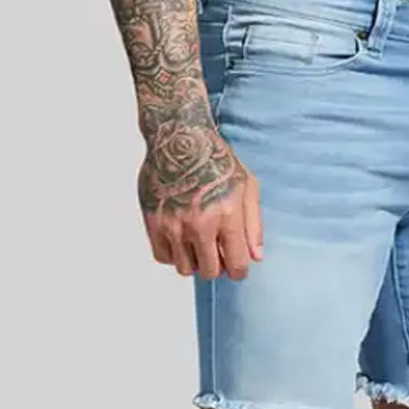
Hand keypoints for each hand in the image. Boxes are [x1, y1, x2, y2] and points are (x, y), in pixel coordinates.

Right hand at [137, 110, 262, 280]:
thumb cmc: (215, 159)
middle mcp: (199, 223)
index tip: (237, 266)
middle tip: (218, 254)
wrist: (178, 137)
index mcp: (226, 215)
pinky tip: (181, 240)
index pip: (237, 265)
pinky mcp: (153, 221)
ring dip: (194, 262)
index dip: (239, 271)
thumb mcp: (246, 186)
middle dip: (218, 267)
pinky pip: (163, 256)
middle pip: (210, 272)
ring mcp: (173, 224)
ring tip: (198, 244)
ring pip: (185, 268)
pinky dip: (173, 254)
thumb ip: (253, 225)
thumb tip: (256, 257)